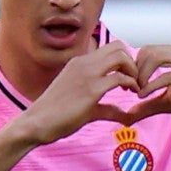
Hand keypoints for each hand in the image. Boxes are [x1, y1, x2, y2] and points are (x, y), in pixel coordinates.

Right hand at [18, 41, 138, 143]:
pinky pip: (119, 78)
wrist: (36, 123)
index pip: (110, 48)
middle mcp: (83, 64)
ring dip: (133, 70)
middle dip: (132, 62)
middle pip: (118, 47)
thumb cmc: (56, 116)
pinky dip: (131, 84)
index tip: (128, 79)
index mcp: (79, 63)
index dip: (125, 61)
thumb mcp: (85, 107)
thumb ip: (106, 108)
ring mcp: (87, 74)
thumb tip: (125, 116)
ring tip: (134, 87)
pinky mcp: (91, 90)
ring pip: (120, 57)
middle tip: (135, 81)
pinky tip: (132, 95)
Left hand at [127, 45, 170, 128]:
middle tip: (130, 89)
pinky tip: (144, 96)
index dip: (134, 67)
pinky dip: (152, 85)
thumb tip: (127, 114)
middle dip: (135, 70)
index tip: (129, 87)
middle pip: (148, 50)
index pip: (148, 49)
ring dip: (142, 76)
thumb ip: (149, 105)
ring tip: (138, 93)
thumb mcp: (170, 103)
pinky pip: (168, 75)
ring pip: (156, 57)